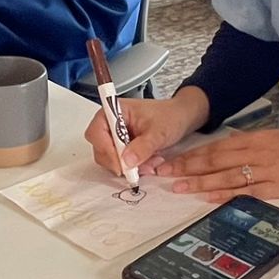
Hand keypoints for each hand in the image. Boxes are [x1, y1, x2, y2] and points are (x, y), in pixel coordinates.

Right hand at [85, 89, 207, 176]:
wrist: (181, 119)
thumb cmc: (170, 116)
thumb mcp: (159, 132)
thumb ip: (143, 146)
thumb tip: (126, 160)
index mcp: (114, 110)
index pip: (97, 132)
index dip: (106, 150)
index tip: (121, 164)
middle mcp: (110, 123)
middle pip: (100, 148)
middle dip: (118, 161)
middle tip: (136, 169)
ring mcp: (115, 136)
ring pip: (109, 158)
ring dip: (128, 166)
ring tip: (149, 162)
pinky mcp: (121, 147)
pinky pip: (119, 162)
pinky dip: (133, 167)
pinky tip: (148, 162)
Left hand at [156, 128, 278, 202]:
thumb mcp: (278, 139)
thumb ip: (254, 147)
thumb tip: (231, 154)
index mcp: (256, 138)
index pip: (215, 146)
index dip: (190, 154)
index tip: (170, 160)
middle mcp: (256, 151)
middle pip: (213, 159)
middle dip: (185, 167)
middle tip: (162, 173)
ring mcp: (266, 169)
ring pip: (224, 175)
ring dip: (197, 182)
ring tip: (176, 187)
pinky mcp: (277, 186)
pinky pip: (245, 191)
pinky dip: (224, 194)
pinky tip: (207, 197)